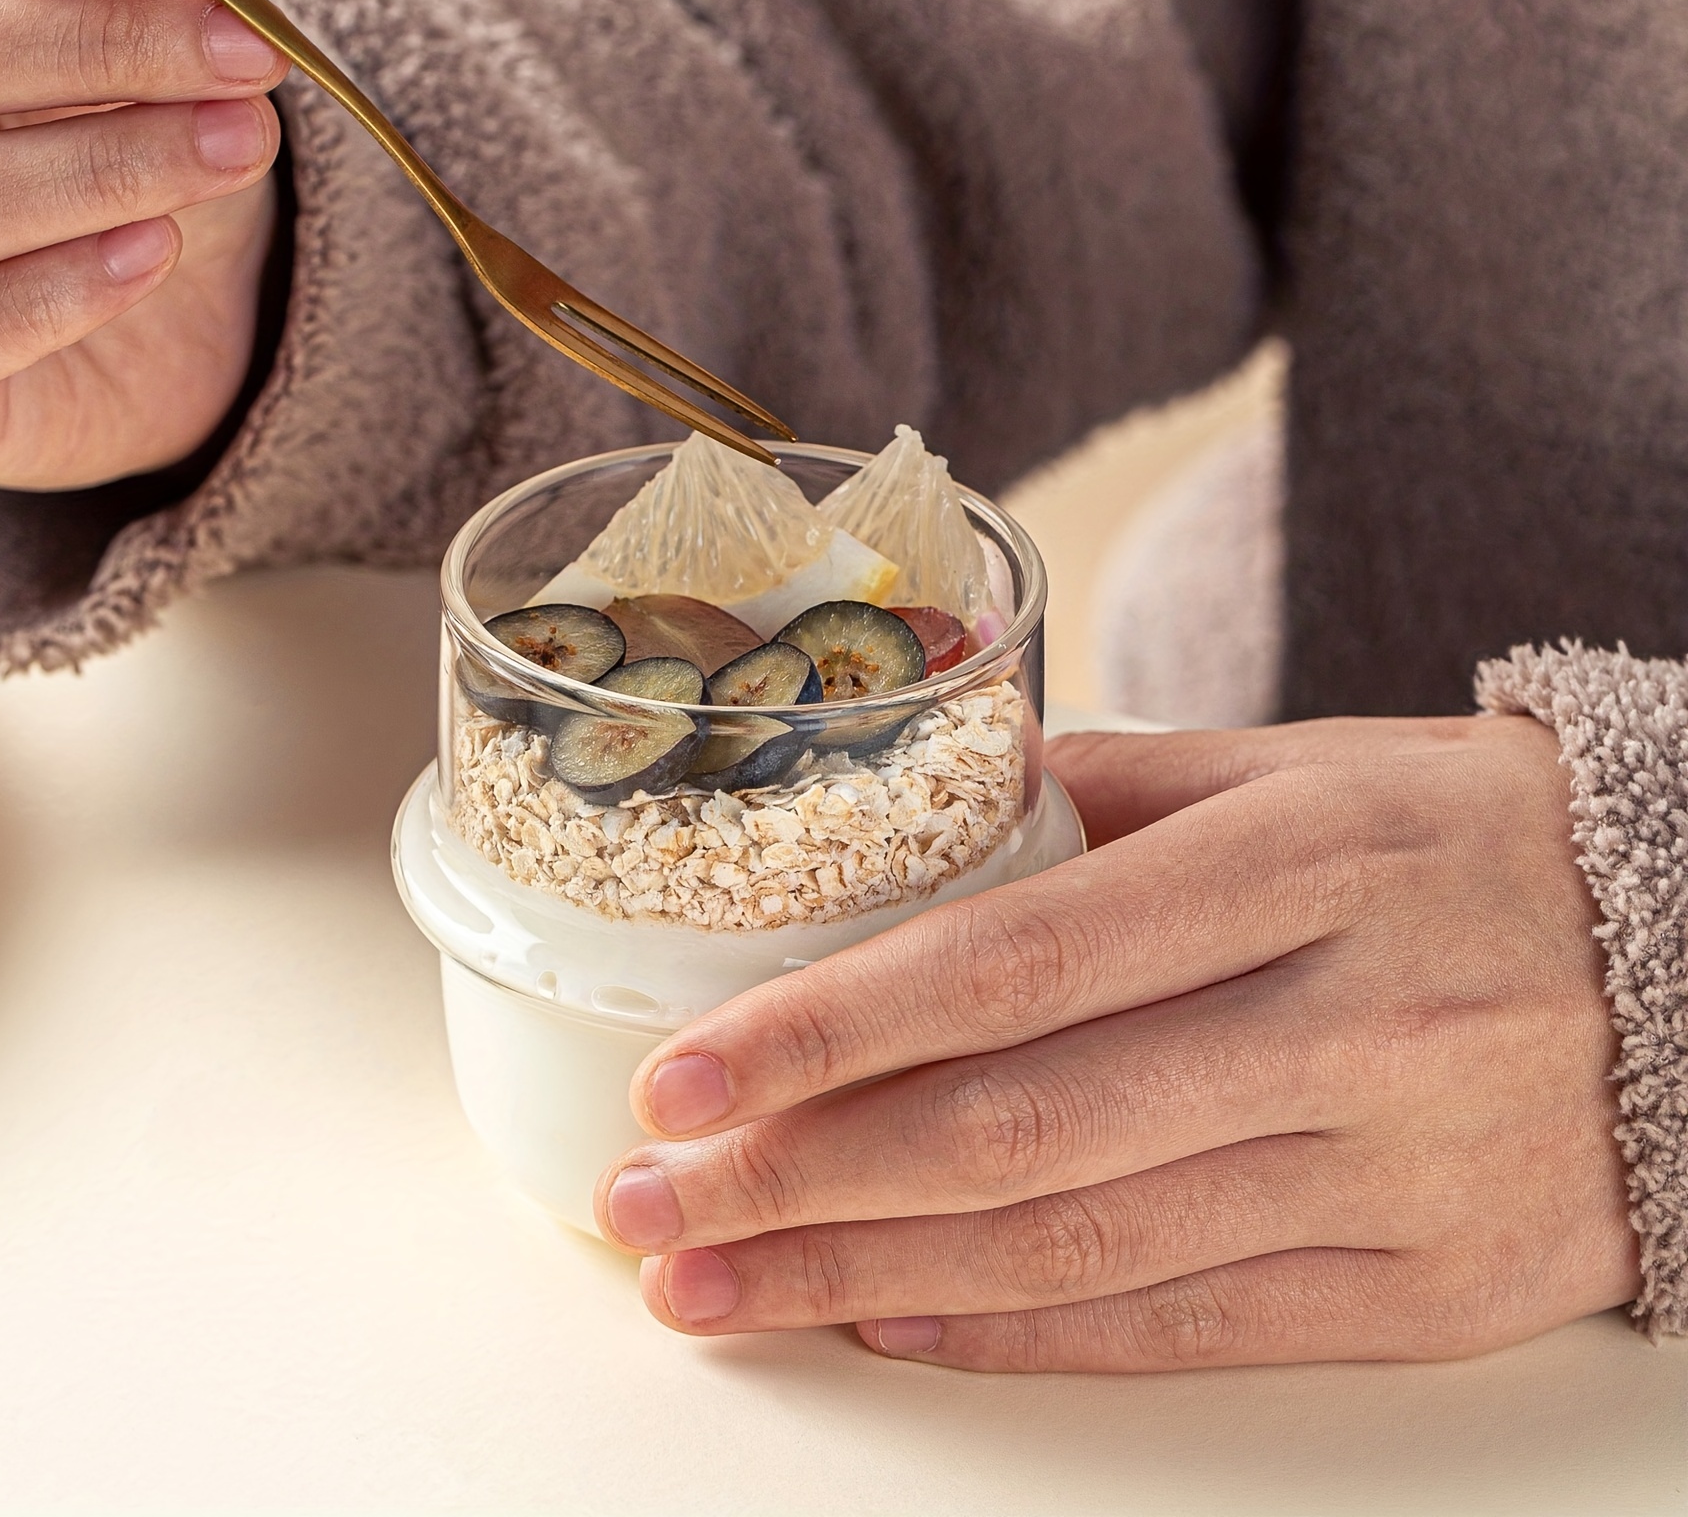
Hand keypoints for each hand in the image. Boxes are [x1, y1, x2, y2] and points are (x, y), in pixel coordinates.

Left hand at [597, 716, 1636, 1369]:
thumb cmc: (1451, 837)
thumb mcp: (1292, 766)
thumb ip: (1098, 792)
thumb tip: (909, 833)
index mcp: (1294, 862)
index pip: (1014, 961)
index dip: (831, 1027)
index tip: (685, 1072)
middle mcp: (1339, 1024)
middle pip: (1017, 1127)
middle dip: (800, 1176)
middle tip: (648, 1201)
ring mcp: (1390, 1172)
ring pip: (1078, 1248)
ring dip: (862, 1274)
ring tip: (714, 1286)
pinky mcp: (1427, 1289)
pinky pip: (1186, 1325)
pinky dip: (1014, 1331)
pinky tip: (881, 1316)